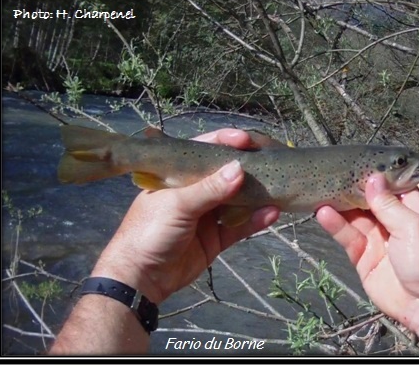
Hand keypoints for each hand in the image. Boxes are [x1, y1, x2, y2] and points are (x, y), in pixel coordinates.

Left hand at [92, 129, 279, 303]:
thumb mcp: (178, 205)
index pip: (203, 150)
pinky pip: (239, 226)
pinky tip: (272, 213)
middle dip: (246, 168)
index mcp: (178, 176)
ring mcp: (207, 215)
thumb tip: (240, 169)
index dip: (224, 142)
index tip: (246, 140)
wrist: (141, 278)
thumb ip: (209, 189)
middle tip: (270, 161)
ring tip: (277, 187)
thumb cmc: (150, 232)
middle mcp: (194, 191)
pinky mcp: (217, 237)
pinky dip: (255, 220)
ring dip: (255, 195)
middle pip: (224, 174)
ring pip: (236, 200)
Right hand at [316, 174, 418, 353]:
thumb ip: (389, 204)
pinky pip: (347, 236)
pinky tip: (323, 214)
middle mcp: (394, 222)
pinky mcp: (363, 255)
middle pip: (368, 201)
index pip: (391, 187)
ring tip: (321, 193)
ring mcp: (377, 239)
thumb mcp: (413, 226)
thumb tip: (373, 179)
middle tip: (331, 176)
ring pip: (354, 218)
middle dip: (352, 190)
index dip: (375, 176)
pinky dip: (335, 226)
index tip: (355, 164)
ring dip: (339, 206)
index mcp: (413, 211)